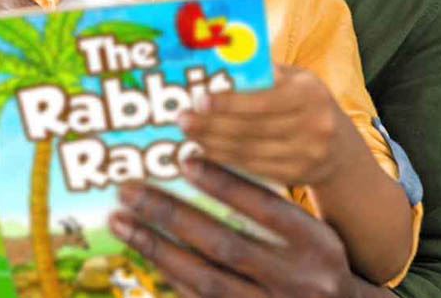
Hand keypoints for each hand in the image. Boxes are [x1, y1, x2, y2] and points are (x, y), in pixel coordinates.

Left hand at [110, 158, 385, 297]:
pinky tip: (144, 253)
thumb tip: (207, 167)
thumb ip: (274, 210)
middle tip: (129, 189)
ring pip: (204, 278)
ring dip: (157, 248)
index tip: (185, 159)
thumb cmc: (318, 267)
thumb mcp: (314, 235)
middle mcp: (297, 280)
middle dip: (171, 215)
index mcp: (318, 246)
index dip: (225, 183)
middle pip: (225, 244)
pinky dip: (169, 276)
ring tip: (121, 221)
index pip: (266, 208)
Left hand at [178, 64, 365, 187]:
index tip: (199, 100)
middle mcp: (313, 125)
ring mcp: (306, 154)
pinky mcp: (296, 176)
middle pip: (251, 128)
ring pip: (248, 150)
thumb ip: (263, 73)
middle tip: (182, 119)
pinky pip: (253, 168)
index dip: (230, 102)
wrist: (340, 147)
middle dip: (211, 124)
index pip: (263, 99)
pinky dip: (226, 160)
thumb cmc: (305, 101)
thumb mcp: (295, 79)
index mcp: (309, 93)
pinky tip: (206, 151)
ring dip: (213, 143)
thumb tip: (219, 66)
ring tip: (189, 134)